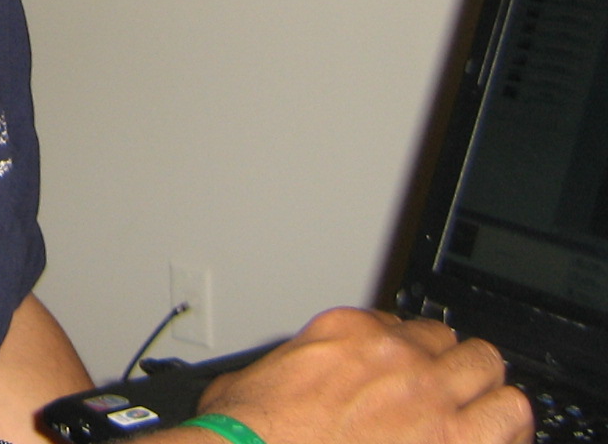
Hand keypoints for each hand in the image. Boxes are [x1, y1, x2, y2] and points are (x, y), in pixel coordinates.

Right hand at [186, 307, 531, 443]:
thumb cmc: (246, 435)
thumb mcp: (247, 381)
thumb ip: (280, 370)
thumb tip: (275, 381)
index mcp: (344, 333)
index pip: (400, 325)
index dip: (404, 354)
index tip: (402, 375)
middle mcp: (393, 354)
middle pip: (451, 341)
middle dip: (450, 368)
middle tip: (444, 394)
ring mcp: (428, 395)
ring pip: (490, 369)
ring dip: (485, 392)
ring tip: (479, 415)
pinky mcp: (454, 438)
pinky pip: (510, 418)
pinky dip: (506, 429)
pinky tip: (492, 440)